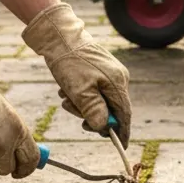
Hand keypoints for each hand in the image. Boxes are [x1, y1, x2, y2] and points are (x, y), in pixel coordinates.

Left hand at [23, 3, 131, 145]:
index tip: (121, 146)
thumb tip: (104, 128)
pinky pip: (94, 90)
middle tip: (78, 120)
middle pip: (111, 108)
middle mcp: (118, 78)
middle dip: (93, 116)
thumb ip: (94, 111)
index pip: (124, 114)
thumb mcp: (79, 90)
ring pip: (100, 100)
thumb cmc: (69, 62)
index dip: (122, 132)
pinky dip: (80, 95)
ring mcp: (110, 72)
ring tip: (65, 96)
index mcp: (117, 83)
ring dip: (82, 104)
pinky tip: (67, 88)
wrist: (59, 35)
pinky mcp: (99, 69)